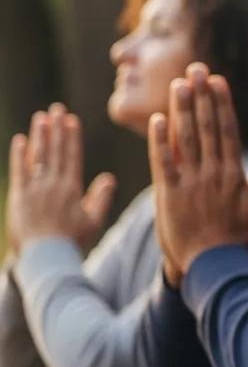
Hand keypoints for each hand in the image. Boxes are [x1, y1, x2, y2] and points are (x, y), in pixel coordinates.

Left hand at [6, 104, 115, 255]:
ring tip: (41, 117)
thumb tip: (109, 178)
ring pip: (38, 156)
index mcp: (72, 188)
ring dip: (40, 135)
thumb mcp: (93, 222)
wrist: (46, 258)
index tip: (71, 119)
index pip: (72, 155)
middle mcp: (54, 184)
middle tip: (56, 108)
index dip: (71, 136)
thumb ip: (100, 198)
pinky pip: (19, 170)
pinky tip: (20, 140)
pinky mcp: (19, 197)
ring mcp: (35, 189)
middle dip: (56, 128)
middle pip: (55, 150)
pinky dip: (20, 154)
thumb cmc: (72, 243)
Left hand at [148, 63, 247, 286]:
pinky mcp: (168, 195)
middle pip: (205, 126)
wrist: (212, 269)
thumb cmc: (241, 241)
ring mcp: (189, 183)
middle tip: (195, 69)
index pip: (226, 130)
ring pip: (184, 138)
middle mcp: (211, 173)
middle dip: (200, 96)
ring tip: (177, 84)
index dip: (221, 103)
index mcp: (234, 174)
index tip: (217, 81)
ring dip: (180, 109)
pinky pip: (162, 162)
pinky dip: (159, 140)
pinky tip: (156, 119)